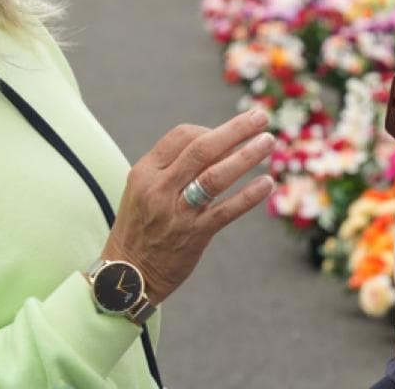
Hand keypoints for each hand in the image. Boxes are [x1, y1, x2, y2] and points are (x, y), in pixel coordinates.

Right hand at [102, 109, 274, 302]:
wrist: (125, 277)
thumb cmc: (141, 227)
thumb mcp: (144, 191)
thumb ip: (173, 168)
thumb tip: (221, 145)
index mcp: (145, 172)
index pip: (182, 136)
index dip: (211, 129)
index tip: (231, 133)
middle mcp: (159, 189)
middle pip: (202, 149)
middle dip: (235, 129)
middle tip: (261, 117)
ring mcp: (176, 213)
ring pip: (216, 176)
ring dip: (246, 156)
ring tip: (269, 142)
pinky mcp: (193, 236)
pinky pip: (226, 210)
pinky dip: (249, 195)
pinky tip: (267, 183)